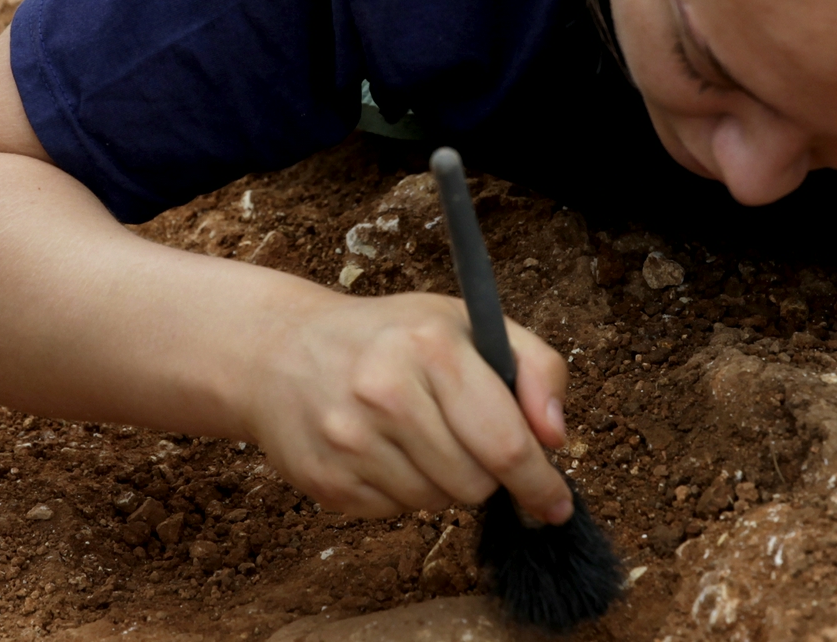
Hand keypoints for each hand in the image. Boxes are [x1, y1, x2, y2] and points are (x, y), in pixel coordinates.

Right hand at [240, 290, 573, 521]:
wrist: (279, 350)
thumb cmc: (391, 338)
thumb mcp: (466, 323)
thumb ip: (533, 366)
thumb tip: (556, 437)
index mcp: (431, 347)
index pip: (506, 443)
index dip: (540, 483)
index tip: (555, 503)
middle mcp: (386, 393)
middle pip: (476, 484)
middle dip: (486, 473)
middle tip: (465, 440)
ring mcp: (350, 440)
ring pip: (437, 503)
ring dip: (442, 481)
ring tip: (414, 434)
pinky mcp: (326, 481)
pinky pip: (395, 513)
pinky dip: (401, 489)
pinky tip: (380, 449)